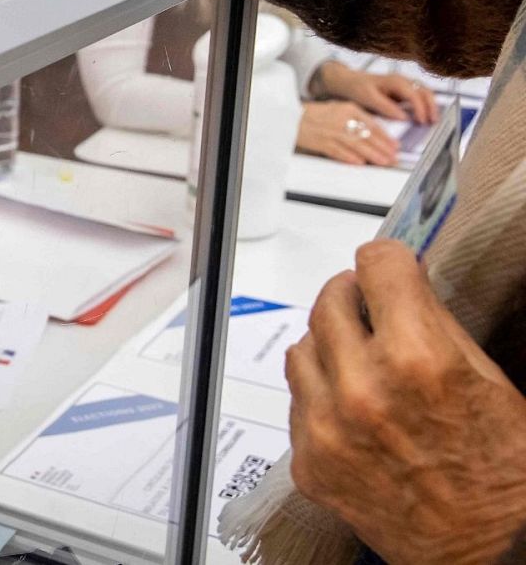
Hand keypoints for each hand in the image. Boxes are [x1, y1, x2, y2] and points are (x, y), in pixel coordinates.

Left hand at [287, 240, 525, 564]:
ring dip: (328, 345)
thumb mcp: (486, 379)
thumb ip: (434, 323)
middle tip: (368, 307)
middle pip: (329, 302)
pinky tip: (351, 407)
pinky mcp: (308, 460)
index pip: (375, 265)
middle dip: (352, 298)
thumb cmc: (501, 474)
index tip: (385, 266)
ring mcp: (327, 427)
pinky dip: (319, 394)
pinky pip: (297, 400)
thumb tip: (401, 283)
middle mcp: (363, 389)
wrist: (486, 550)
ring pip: (302, 347)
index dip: (386, 261)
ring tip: (359, 360)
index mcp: (418, 359)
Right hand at [296, 100, 399, 165]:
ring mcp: (331, 131)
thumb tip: (372, 133)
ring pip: (357, 145)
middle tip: (394, 157)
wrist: (290, 116)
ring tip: (383, 162)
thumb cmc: (313, 114)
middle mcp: (342, 119)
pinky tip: (359, 163)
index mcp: (349, 108)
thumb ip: (355, 118)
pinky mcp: (321, 142)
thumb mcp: (338, 108)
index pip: (372, 124)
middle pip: (368, 136)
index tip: (394, 145)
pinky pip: (339, 151)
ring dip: (372, 155)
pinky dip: (350, 158)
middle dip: (383, 148)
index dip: (385, 137)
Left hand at [314, 61, 439, 123]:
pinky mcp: (403, 91)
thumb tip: (404, 117)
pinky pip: (419, 97)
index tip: (422, 122)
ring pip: (425, 93)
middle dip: (431, 106)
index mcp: (396, 81)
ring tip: (432, 120)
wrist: (347, 81)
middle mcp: (403, 81)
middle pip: (425, 91)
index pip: (414, 95)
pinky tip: (424, 116)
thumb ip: (385, 107)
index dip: (420, 109)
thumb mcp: (368, 98)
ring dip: (431, 106)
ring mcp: (405, 85)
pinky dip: (424, 105)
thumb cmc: (356, 88)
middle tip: (433, 122)